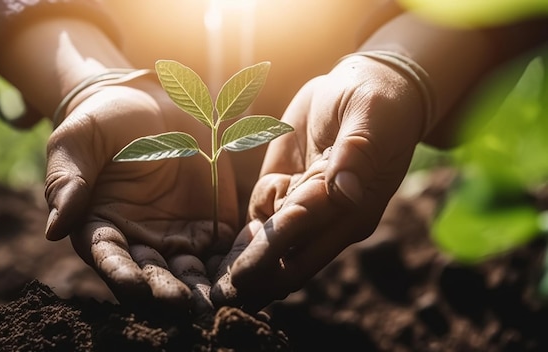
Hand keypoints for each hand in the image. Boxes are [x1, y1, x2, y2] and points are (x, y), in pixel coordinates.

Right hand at [44, 78, 238, 315]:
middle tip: (180, 304)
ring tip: (212, 305)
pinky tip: (241, 279)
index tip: (135, 287)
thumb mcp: (79, 140)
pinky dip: (229, 269)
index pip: (108, 256)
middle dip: (165, 291)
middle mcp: (138, 241)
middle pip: (151, 273)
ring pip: (188, 273)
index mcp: (100, 225)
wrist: (154, 101)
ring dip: (199, 291)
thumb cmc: (107, 120)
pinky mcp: (209, 227)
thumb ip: (67, 180)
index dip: (120, 273)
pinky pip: (221, 253)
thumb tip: (54, 229)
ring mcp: (176, 237)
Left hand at [212, 54, 426, 310]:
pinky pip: (261, 219)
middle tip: (218, 300)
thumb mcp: (371, 119)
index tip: (242, 279)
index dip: (272, 260)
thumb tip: (344, 193)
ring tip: (213, 293)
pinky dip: (241, 242)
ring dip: (243, 267)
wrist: (366, 84)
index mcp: (351, 208)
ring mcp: (304, 205)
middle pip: (285, 255)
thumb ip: (356, 155)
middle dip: (253, 277)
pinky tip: (221, 265)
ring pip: (269, 245)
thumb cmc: (378, 101)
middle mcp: (327, 216)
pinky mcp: (285, 187)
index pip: (305, 240)